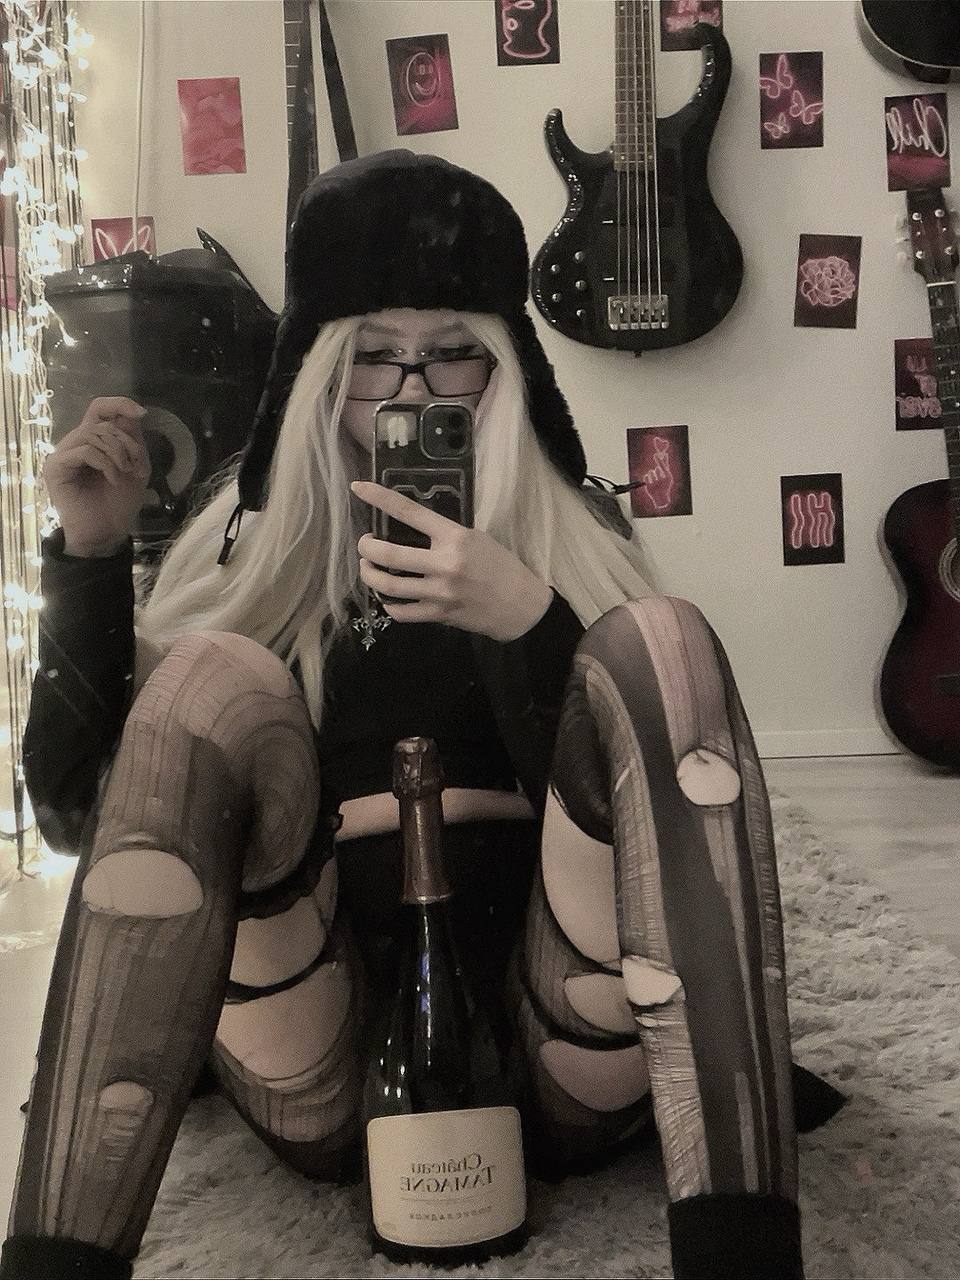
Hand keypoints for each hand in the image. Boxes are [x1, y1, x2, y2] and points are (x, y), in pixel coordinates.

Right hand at [44, 397, 151, 555]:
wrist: (106, 533)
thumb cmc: (119, 503)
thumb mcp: (136, 467)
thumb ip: (133, 440)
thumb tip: (133, 412)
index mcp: (93, 441)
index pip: (100, 408)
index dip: (119, 404)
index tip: (141, 412)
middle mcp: (76, 443)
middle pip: (101, 422)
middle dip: (127, 442)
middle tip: (136, 465)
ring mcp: (64, 454)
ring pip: (94, 433)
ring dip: (118, 453)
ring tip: (125, 473)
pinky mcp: (57, 467)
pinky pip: (85, 450)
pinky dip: (106, 463)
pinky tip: (113, 480)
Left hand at [351, 481, 553, 641]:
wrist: (521, 606)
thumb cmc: (502, 567)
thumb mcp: (477, 539)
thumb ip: (445, 535)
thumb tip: (412, 529)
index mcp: (455, 537)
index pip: (410, 512)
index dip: (379, 498)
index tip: (358, 488)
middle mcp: (444, 563)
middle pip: (387, 554)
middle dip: (366, 548)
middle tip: (365, 544)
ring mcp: (439, 592)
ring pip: (388, 585)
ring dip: (370, 575)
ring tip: (369, 568)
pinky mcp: (439, 614)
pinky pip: (401, 612)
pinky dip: (389, 604)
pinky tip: (388, 597)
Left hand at [642, 436, 674, 510]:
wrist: (661, 498)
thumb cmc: (665, 485)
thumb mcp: (668, 476)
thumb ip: (666, 465)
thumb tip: (665, 454)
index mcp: (668, 477)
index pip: (663, 466)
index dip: (659, 460)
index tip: (656, 454)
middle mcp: (662, 481)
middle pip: (656, 469)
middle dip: (657, 469)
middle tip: (657, 466)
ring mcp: (655, 484)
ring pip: (650, 472)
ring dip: (651, 474)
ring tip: (654, 479)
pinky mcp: (649, 487)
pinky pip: (646, 477)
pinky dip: (647, 478)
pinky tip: (650, 482)